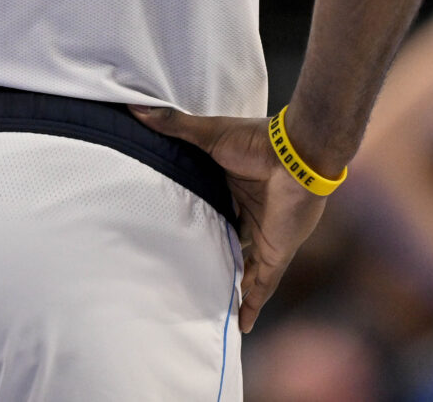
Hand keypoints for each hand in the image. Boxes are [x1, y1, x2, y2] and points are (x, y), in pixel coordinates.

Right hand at [131, 106, 327, 331]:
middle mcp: (246, 216)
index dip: (192, 226)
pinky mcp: (275, 254)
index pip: (208, 214)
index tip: (168, 239)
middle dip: (208, 260)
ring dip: (228, 286)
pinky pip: (262, 286)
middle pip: (223, 244)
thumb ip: (174, 126)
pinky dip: (251, 305)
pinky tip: (239, 326)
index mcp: (230, 190)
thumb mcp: (208, 134)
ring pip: (241, 270)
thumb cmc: (256, 141)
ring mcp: (262, 238)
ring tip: (203, 307)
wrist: (296, 156)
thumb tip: (136, 107)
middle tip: (180, 277)